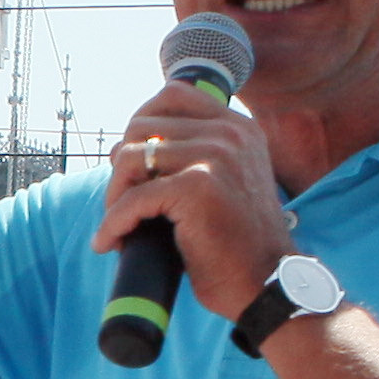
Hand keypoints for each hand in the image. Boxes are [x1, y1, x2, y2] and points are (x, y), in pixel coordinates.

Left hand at [84, 73, 291, 320]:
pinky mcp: (198, 187)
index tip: (133, 167)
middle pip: (141, 125)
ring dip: (114, 195)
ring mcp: (216, 156)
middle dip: (121, 167)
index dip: (140, 126)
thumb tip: (123, 148)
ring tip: (119, 224)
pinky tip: (110, 242)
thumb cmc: (236, 243)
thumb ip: (193, 155)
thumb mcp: (224, 182)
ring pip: (129, 157)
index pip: (172, 95)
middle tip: (123, 203)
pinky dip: (113, 223)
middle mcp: (230, 134)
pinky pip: (133, 198)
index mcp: (238, 127)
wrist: (268, 283)